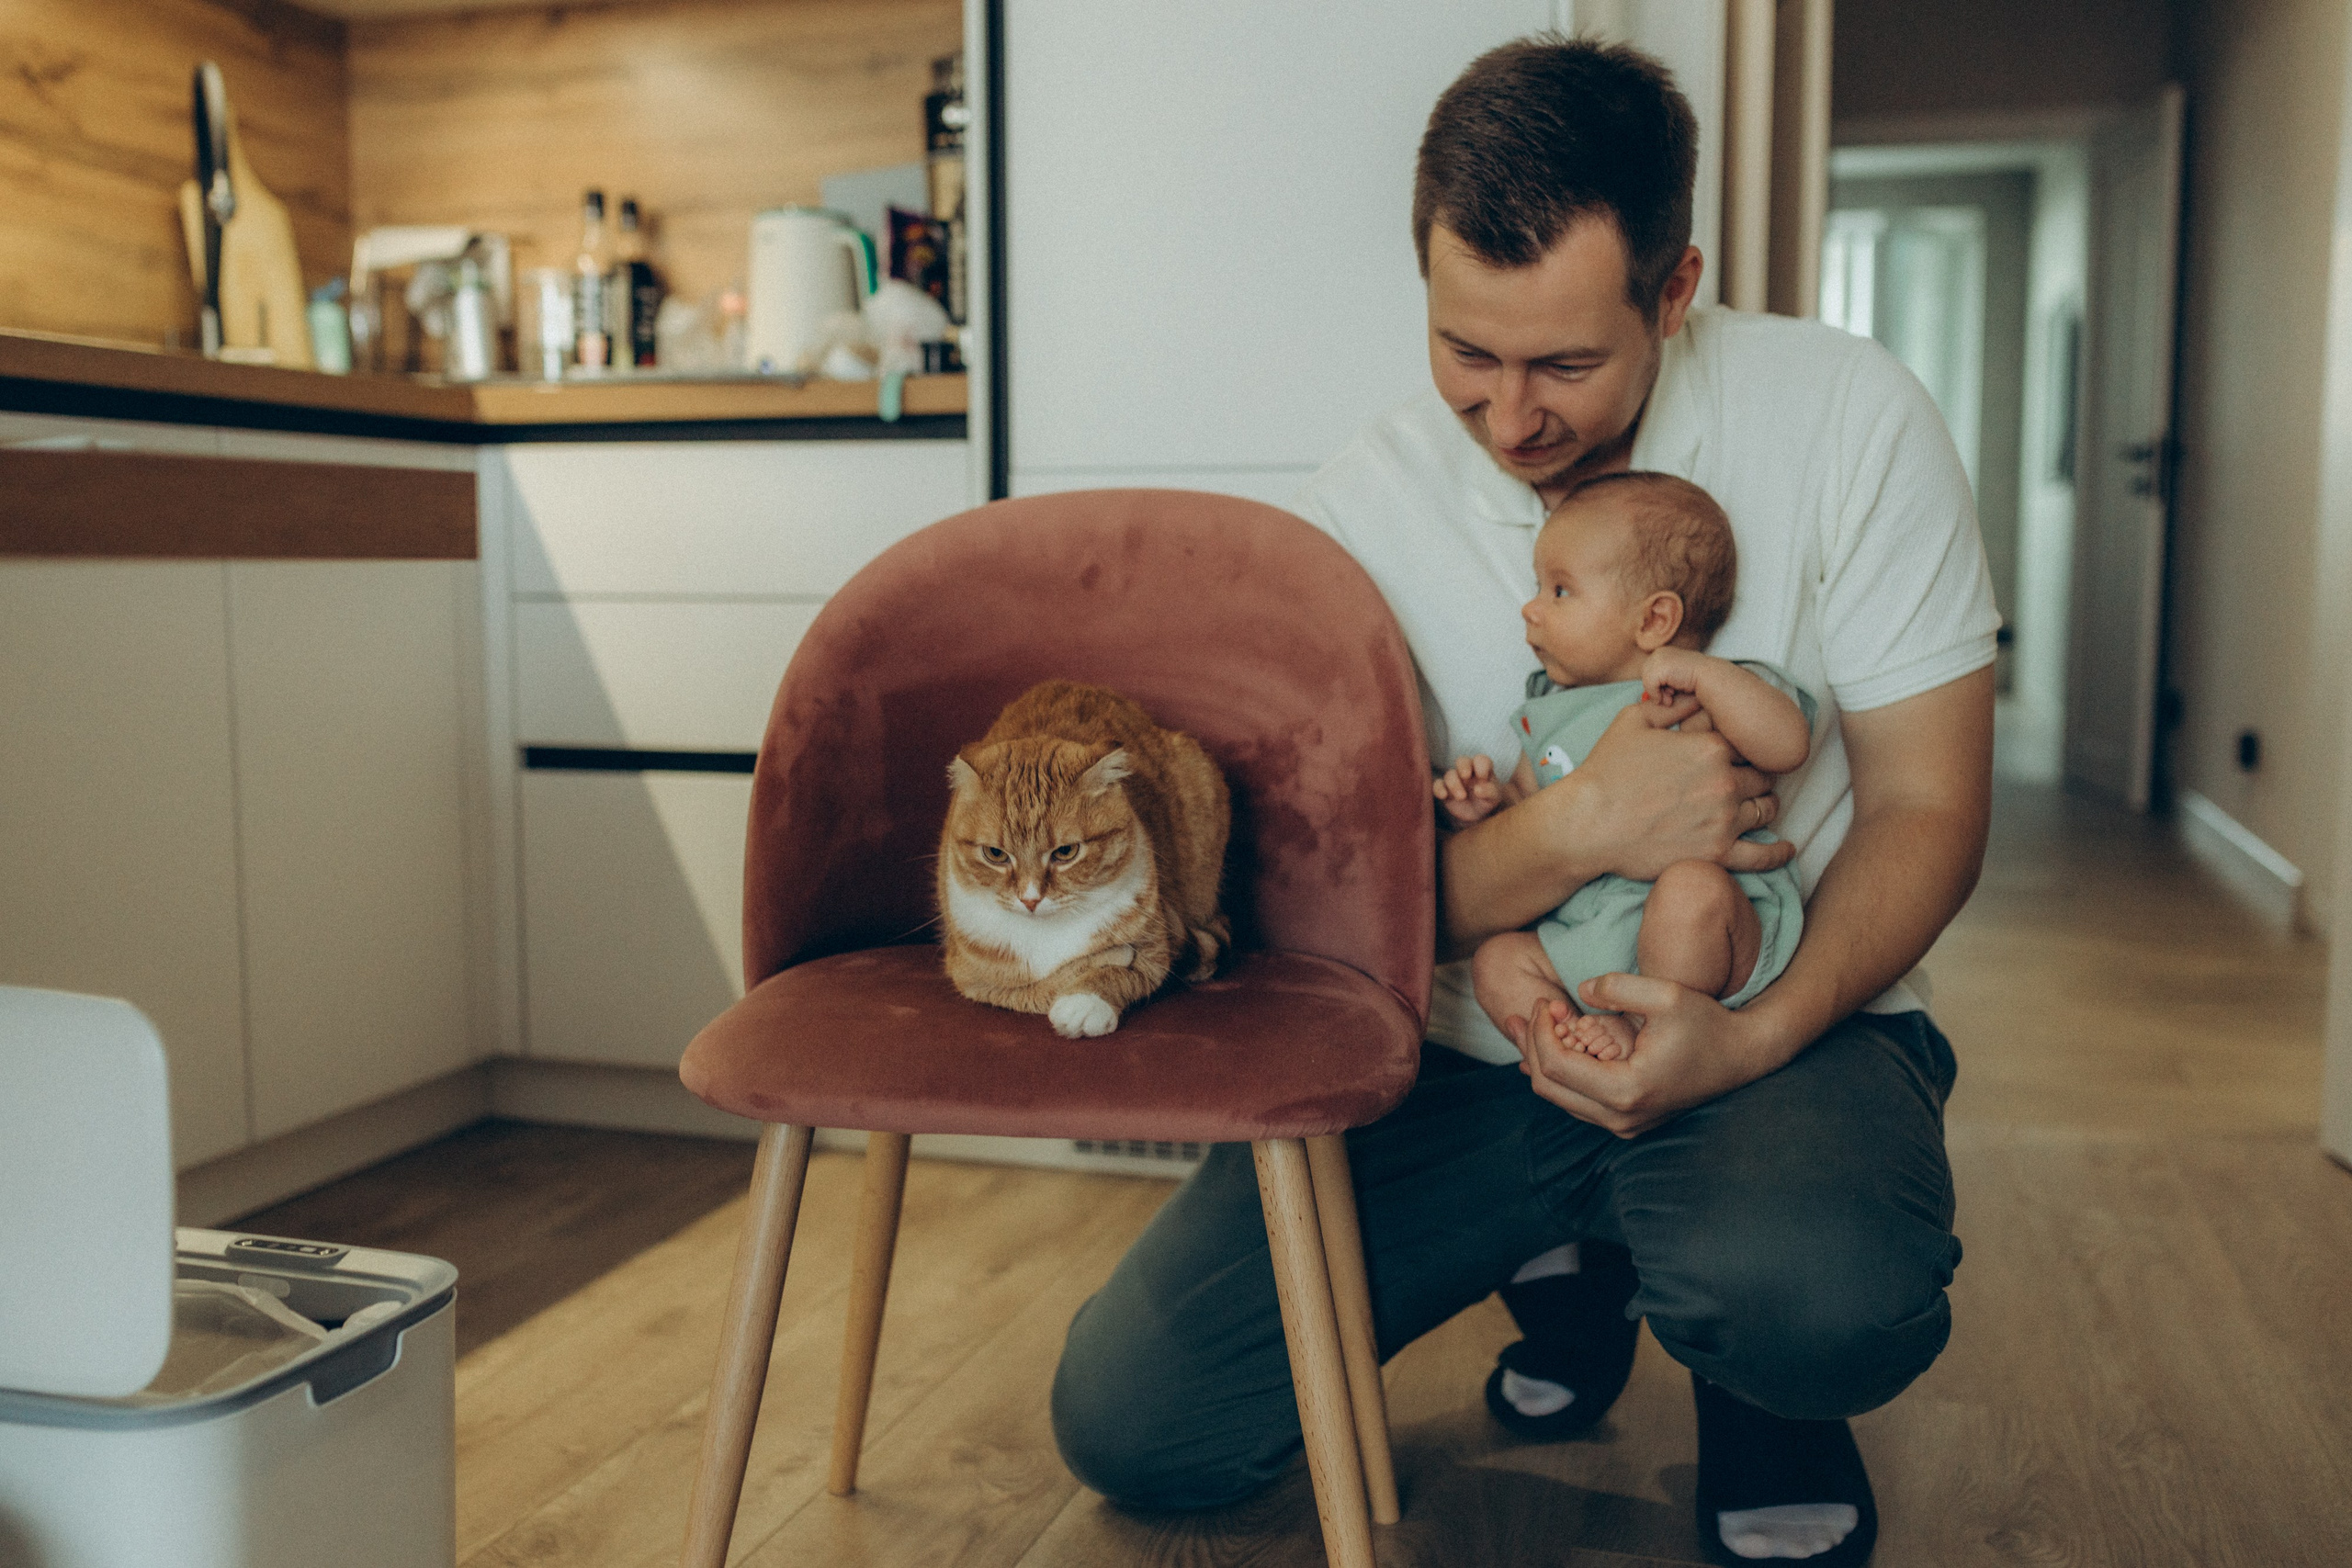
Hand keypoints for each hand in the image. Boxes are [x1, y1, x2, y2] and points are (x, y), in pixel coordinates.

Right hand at [1433, 755, 1506, 823]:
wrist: (1478, 814)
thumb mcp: (1494, 797)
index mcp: (1482, 768)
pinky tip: (1443, 796)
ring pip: (1450, 774)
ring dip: (1454, 784)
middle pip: (1462, 760)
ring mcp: (1455, 779)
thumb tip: (1478, 789)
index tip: (1483, 778)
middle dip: (1463, 767)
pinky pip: (1437, 785)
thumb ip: (1489, 791)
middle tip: (1466, 776)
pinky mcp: (1444, 789)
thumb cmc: (1487, 800)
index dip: (1481, 766)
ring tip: (1462, 797)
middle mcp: (1467, 770)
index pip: (1481, 760)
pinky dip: (1439, 789)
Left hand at [1503, 972, 1776, 1135]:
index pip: (1556, 1066)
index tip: (1545, 1002)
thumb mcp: (1666, 994)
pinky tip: (1555, 1042)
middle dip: (1531, 1045)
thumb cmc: (1706, 1023)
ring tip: (1533, 1022)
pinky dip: (1561, 1071)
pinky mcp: (1626, 1121)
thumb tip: (1578, 990)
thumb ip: (1617, 986)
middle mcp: (1621, 1118)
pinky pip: (1576, 1100)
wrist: (1740, 1056)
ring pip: (1558, 1097)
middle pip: (1548, 1087)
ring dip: (1542, 1059)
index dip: (1539, 1031)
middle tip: (1531, 1010)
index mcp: (1627, 1090)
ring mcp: (1623, 1125)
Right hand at [1564, 701, 1793, 878]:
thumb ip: (1672, 705)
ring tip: (1757, 806)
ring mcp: (1723, 820)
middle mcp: (1724, 783)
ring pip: (1765, 810)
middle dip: (1754, 776)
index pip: (1746, 744)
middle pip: (1761, 776)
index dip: (1739, 748)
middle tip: (1743, 780)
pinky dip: (1778, 853)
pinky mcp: (1716, 854)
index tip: (1731, 754)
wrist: (1589, 822)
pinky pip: (1762, 856)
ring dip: (1763, 806)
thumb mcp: (1634, 721)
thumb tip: (1695, 696)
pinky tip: (1787, 849)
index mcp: (1710, 748)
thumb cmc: (1606, 771)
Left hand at [1641, 645, 1709, 709]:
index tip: (1669, 692)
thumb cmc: (1696, 680)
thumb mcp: (1677, 675)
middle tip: (1669, 697)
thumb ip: (1664, 678)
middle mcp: (1659, 652)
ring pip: (1647, 681)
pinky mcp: (1659, 668)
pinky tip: (1670, 698)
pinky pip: (1649, 686)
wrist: (1709, 676)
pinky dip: (1657, 695)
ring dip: (1657, 693)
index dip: (1657, 684)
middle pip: (1645, 675)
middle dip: (1655, 688)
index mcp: (1664, 652)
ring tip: (1670, 698)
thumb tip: (1649, 689)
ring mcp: (1659, 659)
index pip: (1649, 671)